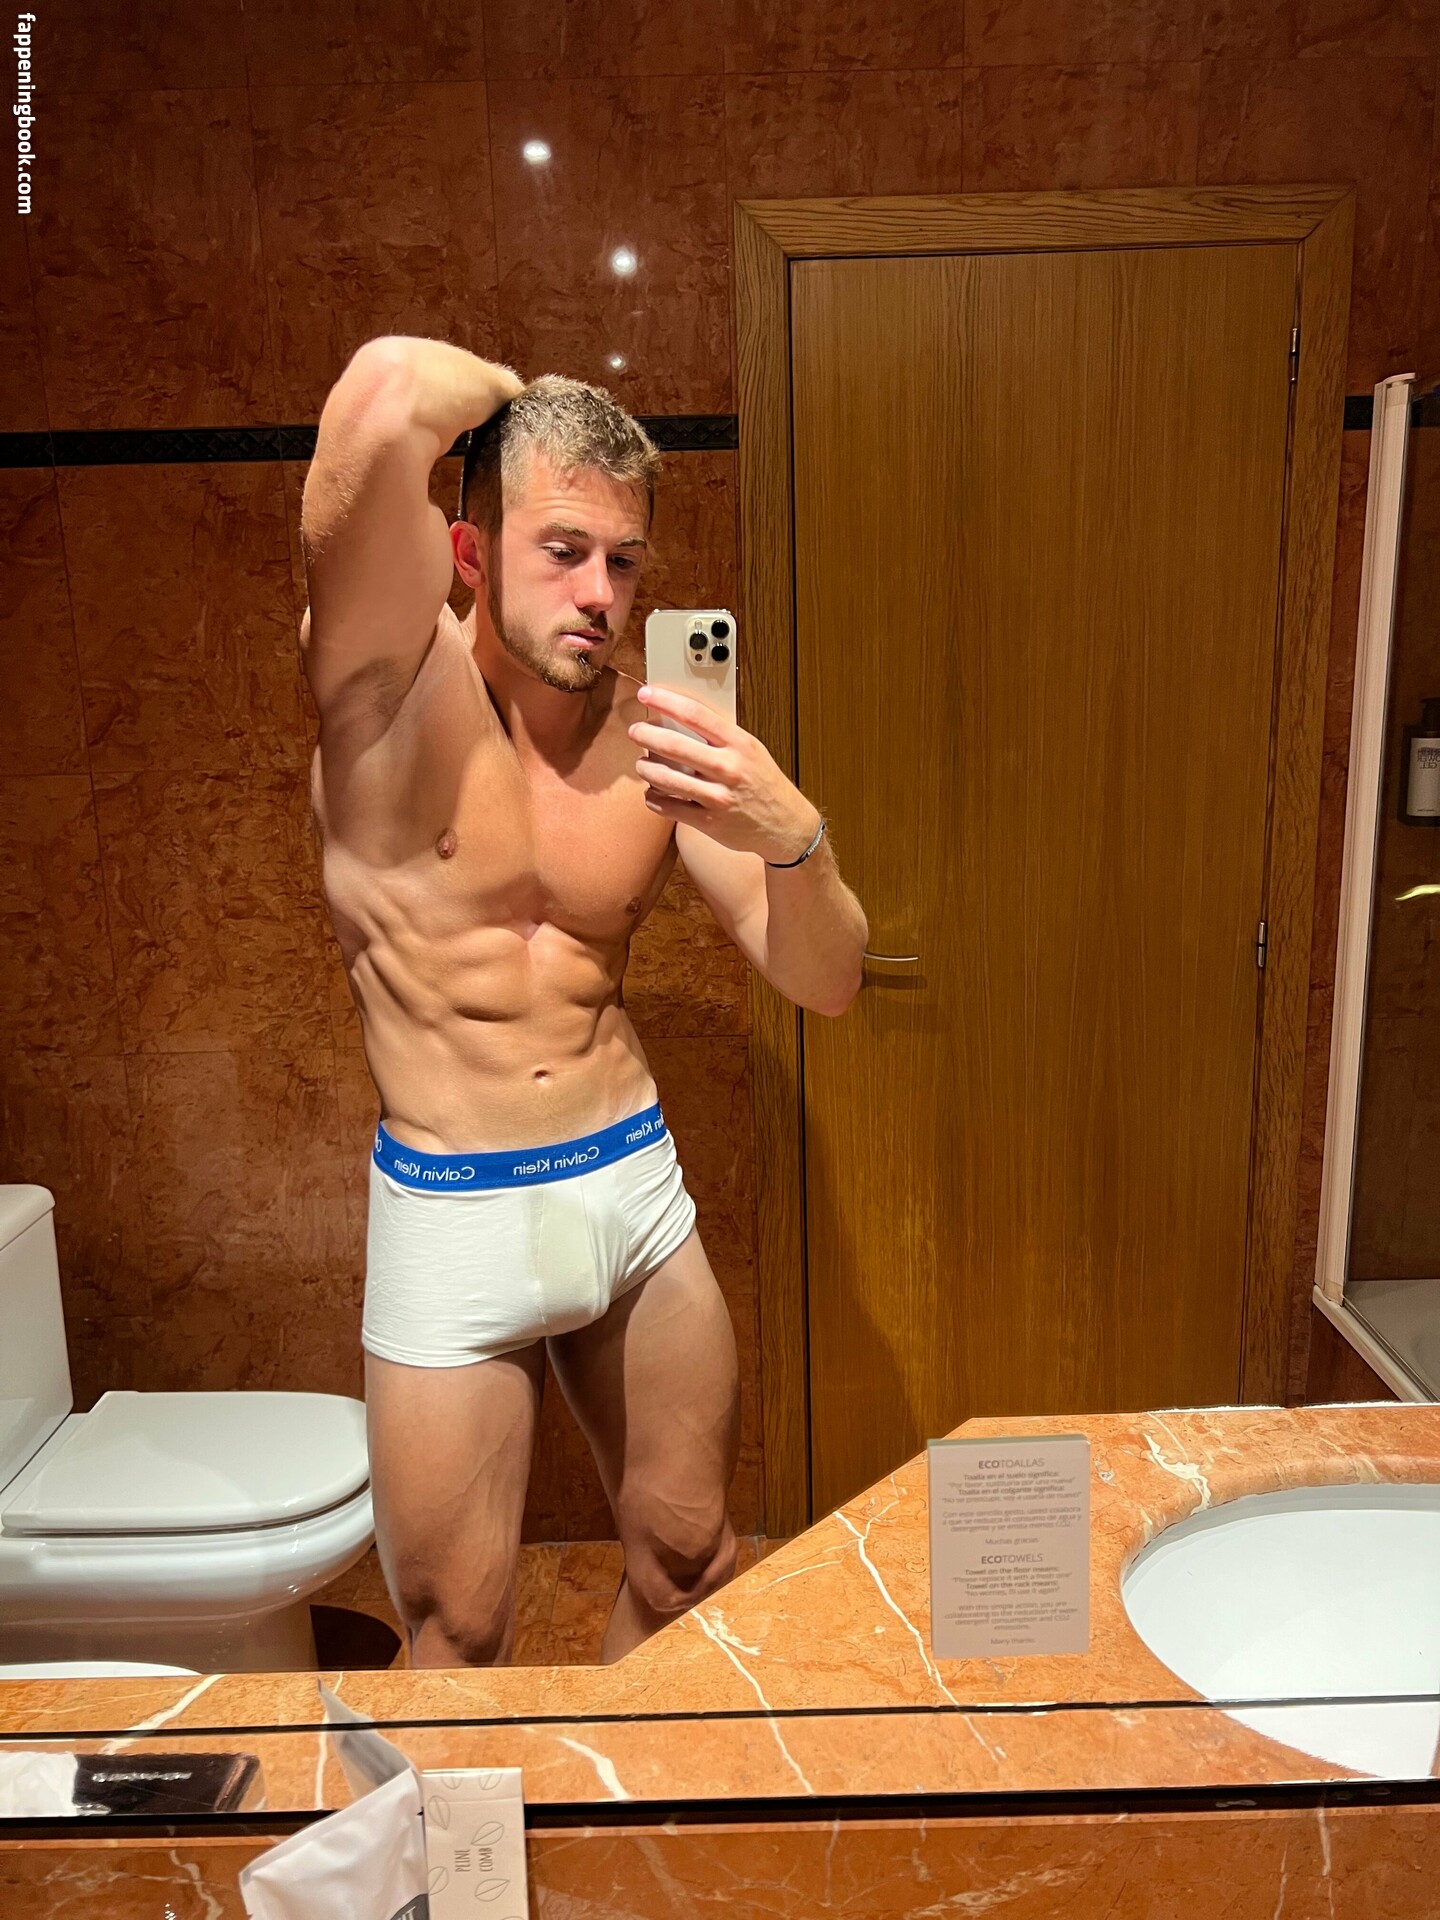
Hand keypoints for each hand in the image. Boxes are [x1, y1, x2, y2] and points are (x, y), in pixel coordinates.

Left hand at [628, 685, 822, 862]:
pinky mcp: (708, 822)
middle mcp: (728, 769)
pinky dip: (654, 798)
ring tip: (642, 764)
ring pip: (665, 779)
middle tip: (635, 731)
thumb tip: (680, 718)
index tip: (646, 694)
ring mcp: (717, 797)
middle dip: (646, 734)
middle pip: (674, 745)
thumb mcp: (750, 750)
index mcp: (739, 744)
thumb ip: (720, 736)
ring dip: (646, 768)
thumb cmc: (763, 783)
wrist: (784, 824)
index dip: (666, 701)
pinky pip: (668, 807)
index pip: (695, 715)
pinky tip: (653, 793)